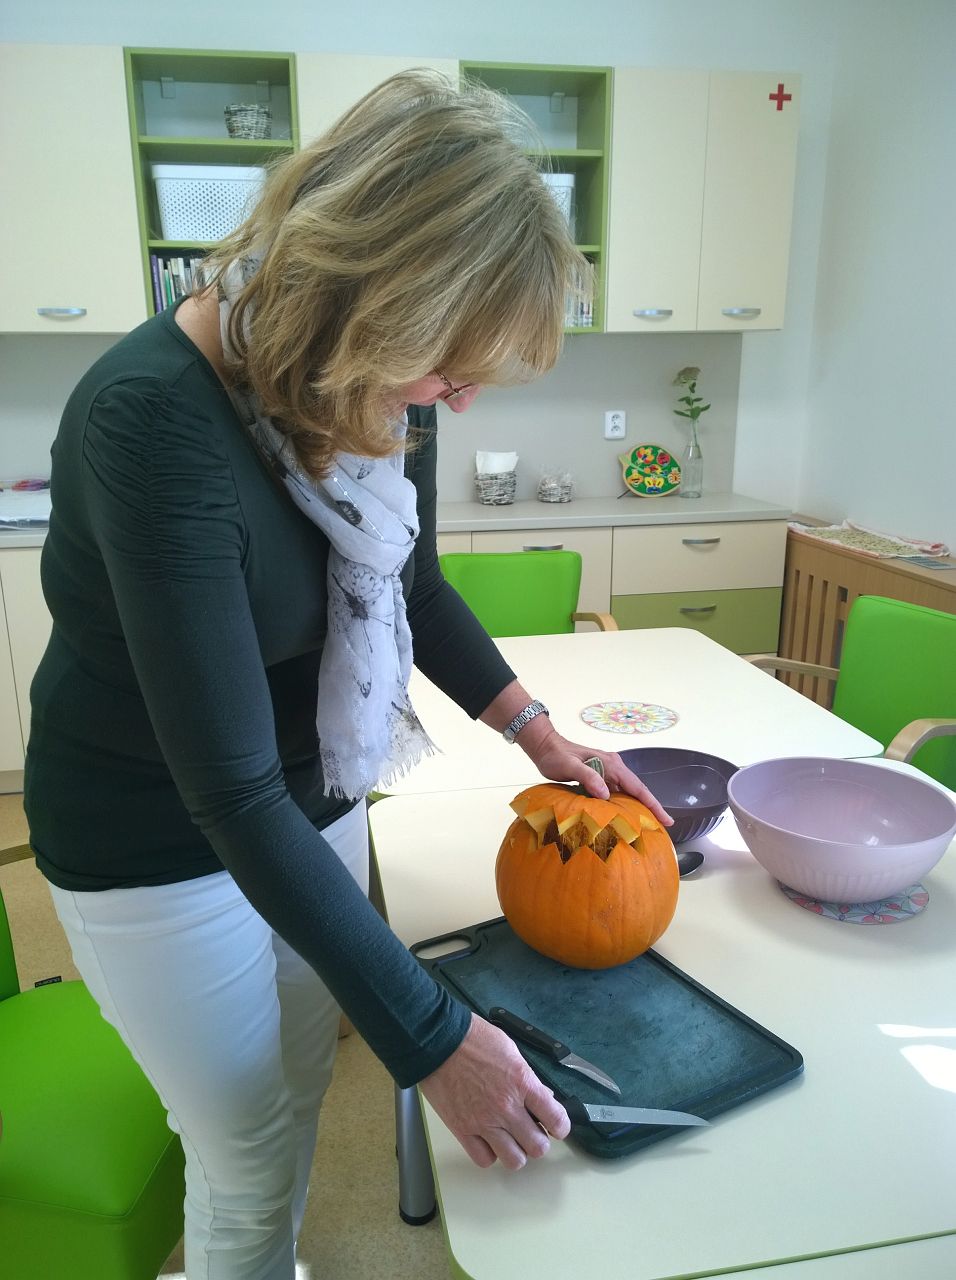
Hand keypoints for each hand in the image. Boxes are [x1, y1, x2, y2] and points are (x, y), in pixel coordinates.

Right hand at [418, 1013, 570, 1168]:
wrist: (437, 1040)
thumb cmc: (472, 1038)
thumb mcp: (510, 1050)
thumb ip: (526, 1077)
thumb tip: (539, 1097)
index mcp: (523, 1083)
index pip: (556, 1119)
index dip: (560, 1126)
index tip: (556, 1126)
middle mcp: (507, 1107)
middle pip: (538, 1147)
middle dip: (538, 1140)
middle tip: (530, 1130)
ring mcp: (484, 1122)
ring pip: (514, 1160)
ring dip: (516, 1152)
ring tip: (511, 1139)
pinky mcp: (462, 1130)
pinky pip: (484, 1159)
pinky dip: (489, 1154)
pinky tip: (488, 1141)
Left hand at [519, 725, 673, 827]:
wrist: (545, 746)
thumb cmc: (555, 756)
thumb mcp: (569, 766)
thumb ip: (587, 777)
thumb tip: (605, 794)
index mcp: (612, 764)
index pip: (638, 787)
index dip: (653, 804)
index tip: (666, 819)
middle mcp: (614, 767)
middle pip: (637, 791)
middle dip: (650, 808)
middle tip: (660, 828)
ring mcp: (608, 772)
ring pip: (627, 793)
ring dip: (636, 808)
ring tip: (646, 826)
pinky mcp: (600, 777)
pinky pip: (616, 793)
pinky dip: (622, 805)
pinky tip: (622, 817)